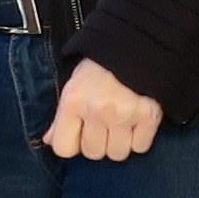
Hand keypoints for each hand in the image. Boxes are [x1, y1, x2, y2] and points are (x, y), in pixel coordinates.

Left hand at [43, 58, 163, 163]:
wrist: (138, 44)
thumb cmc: (101, 67)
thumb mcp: (75, 85)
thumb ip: (61, 116)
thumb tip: (49, 141)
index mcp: (74, 101)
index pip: (64, 148)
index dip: (73, 143)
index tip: (81, 133)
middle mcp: (97, 110)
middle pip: (93, 153)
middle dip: (98, 142)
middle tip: (104, 125)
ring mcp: (124, 114)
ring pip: (118, 153)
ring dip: (120, 143)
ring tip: (121, 124)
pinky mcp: (148, 116)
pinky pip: (140, 147)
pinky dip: (139, 139)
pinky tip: (136, 122)